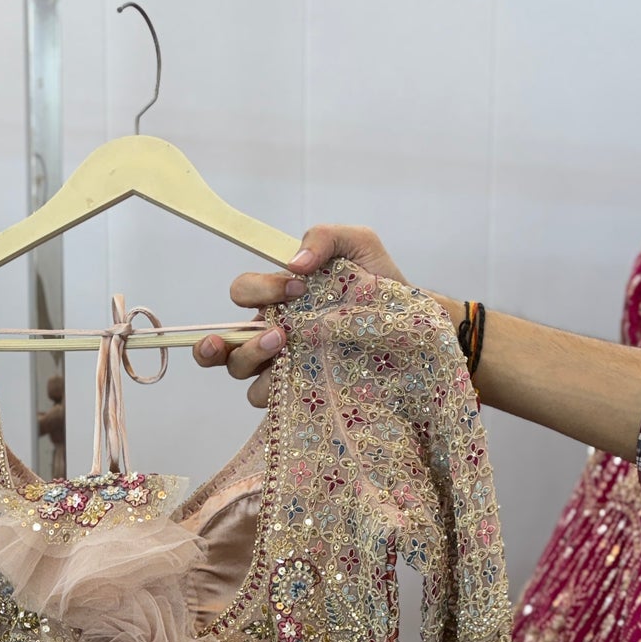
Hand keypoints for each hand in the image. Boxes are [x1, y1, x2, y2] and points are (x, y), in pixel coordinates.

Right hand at [193, 225, 409, 406]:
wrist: (415, 326)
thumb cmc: (382, 285)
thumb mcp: (358, 246)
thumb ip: (324, 238)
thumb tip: (294, 264)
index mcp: (278, 300)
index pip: (242, 293)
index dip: (257, 290)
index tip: (297, 287)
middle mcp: (273, 334)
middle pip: (225, 343)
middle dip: (234, 337)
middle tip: (278, 332)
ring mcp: (285, 367)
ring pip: (241, 373)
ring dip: (254, 359)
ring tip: (287, 347)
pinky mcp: (302, 394)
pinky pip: (271, 403)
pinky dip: (277, 393)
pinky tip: (302, 381)